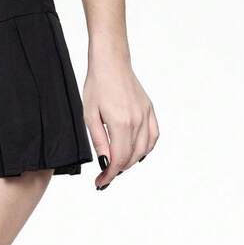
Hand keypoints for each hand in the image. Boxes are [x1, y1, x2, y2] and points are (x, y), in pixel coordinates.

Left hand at [83, 55, 158, 189]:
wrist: (111, 62)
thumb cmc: (97, 86)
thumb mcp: (90, 116)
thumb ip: (99, 141)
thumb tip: (105, 162)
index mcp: (121, 123)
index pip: (118, 159)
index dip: (109, 175)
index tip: (100, 182)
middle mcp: (137, 121)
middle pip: (131, 157)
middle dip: (117, 170)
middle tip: (104, 176)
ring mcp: (146, 115)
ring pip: (143, 150)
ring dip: (130, 162)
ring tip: (117, 165)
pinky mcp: (149, 109)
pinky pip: (153, 136)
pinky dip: (146, 149)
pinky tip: (136, 154)